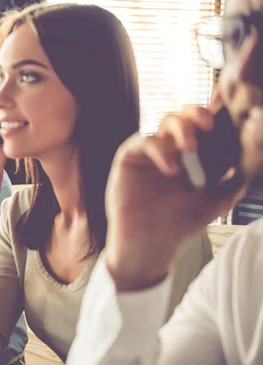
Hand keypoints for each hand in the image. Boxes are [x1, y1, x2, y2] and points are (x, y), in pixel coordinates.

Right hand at [105, 105, 245, 290]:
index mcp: (194, 156)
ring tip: (191, 147)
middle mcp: (172, 148)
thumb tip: (251, 153)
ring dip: (182, 128)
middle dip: (199, 113)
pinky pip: (145, 139)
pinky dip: (161, 149)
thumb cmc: (181, 223)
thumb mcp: (219, 200)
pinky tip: (172, 170)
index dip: (217, 112)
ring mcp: (150, 151)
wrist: (151, 242)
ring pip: (166, 121)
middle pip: (186, 115)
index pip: (205, 126)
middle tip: (210, 124)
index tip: (231, 107)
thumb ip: (237, 178)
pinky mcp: (130, 156)